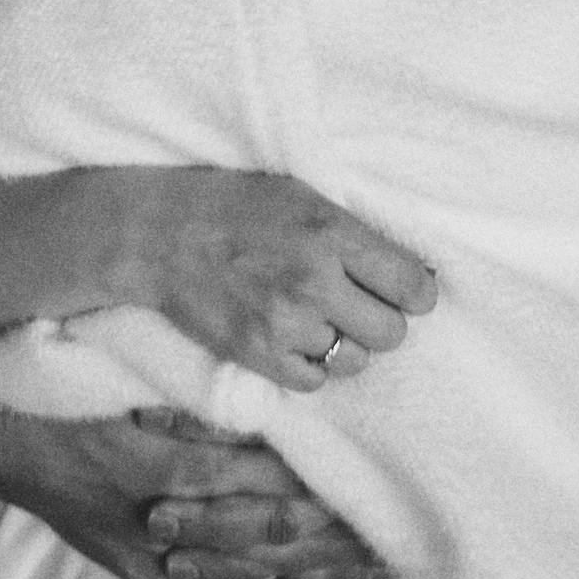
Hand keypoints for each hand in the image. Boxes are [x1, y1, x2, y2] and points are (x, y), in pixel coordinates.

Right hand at [0, 382, 387, 578]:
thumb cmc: (66, 380)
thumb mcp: (129, 366)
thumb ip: (197, 381)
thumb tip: (271, 381)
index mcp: (163, 449)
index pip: (261, 468)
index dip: (321, 473)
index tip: (378, 468)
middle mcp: (163, 506)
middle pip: (269, 524)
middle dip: (338, 529)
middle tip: (402, 530)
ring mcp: (152, 548)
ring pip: (248, 568)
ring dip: (315, 572)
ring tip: (379, 571)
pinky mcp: (138, 572)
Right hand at [95, 164, 436, 392]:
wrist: (161, 234)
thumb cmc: (238, 206)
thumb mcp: (306, 196)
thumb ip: (356, 234)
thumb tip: (414, 272)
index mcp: (332, 233)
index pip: (415, 287)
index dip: (417, 292)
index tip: (404, 289)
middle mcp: (314, 281)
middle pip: (392, 332)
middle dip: (382, 320)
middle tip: (358, 304)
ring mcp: (284, 323)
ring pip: (355, 361)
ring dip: (345, 344)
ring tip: (319, 318)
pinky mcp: (257, 355)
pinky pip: (314, 382)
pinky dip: (309, 365)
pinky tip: (293, 338)